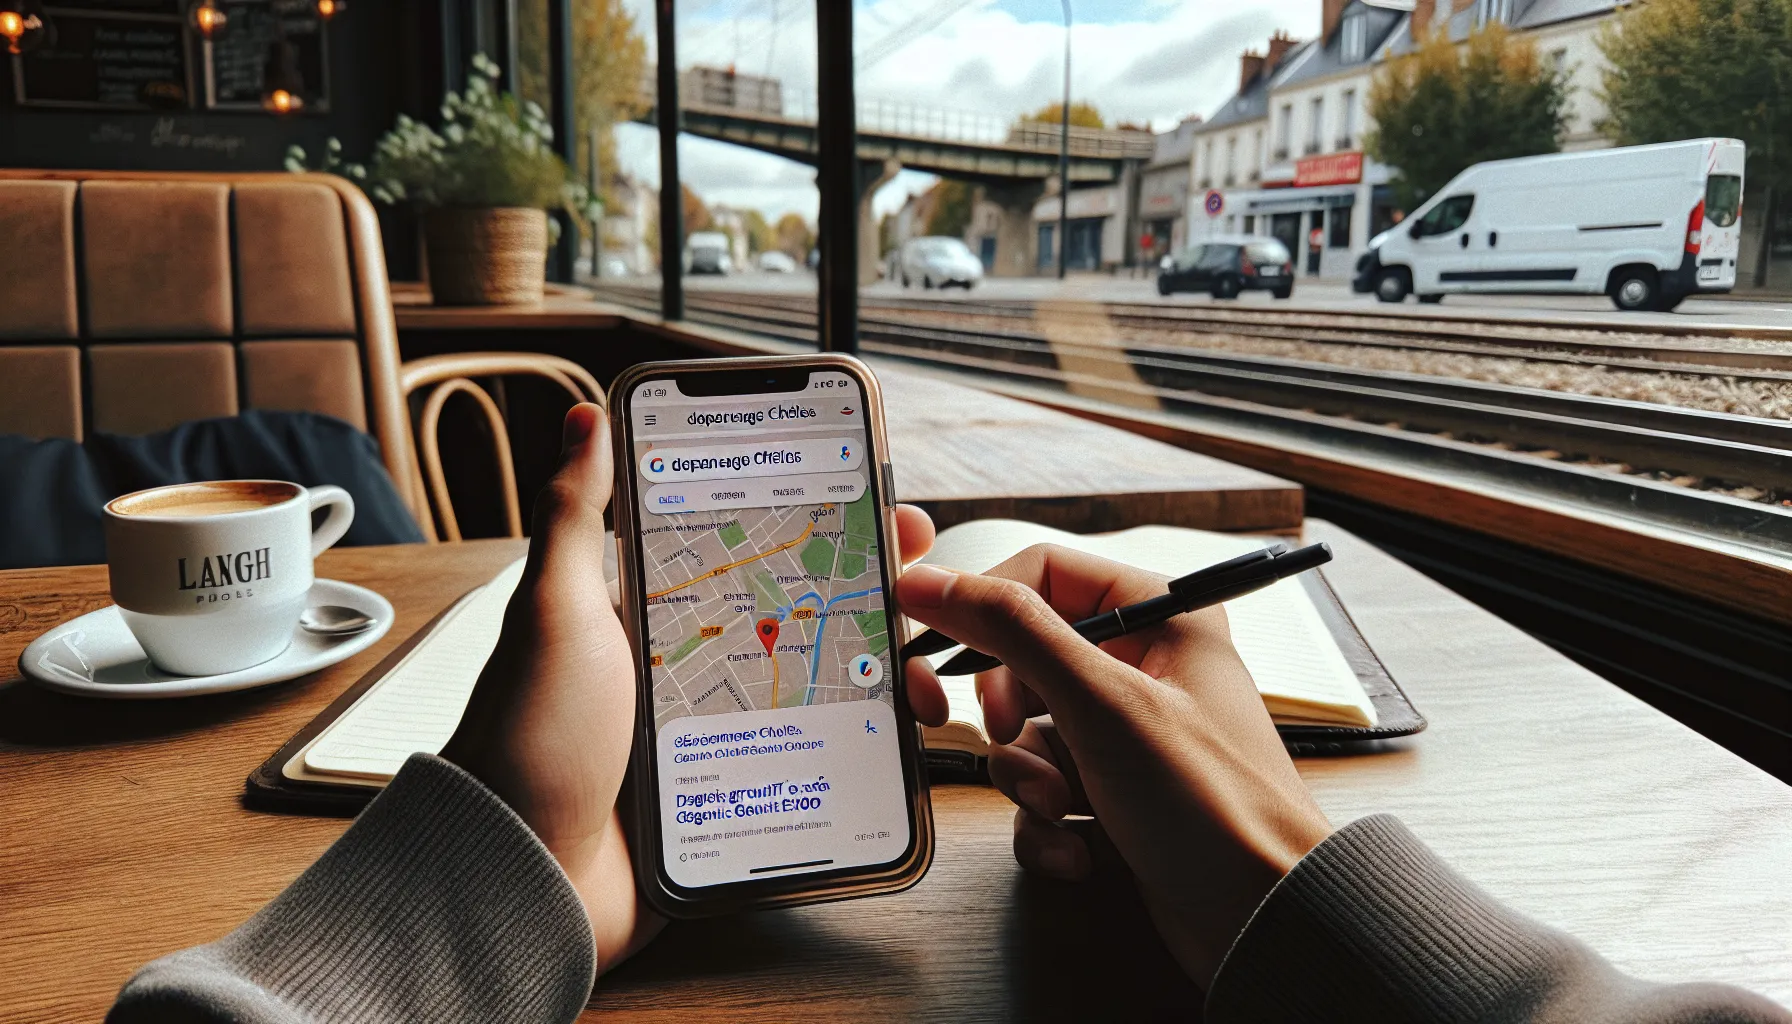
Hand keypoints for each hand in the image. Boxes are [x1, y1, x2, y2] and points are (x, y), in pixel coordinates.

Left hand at [444, 404, 944, 972]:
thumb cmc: (530, 737)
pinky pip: (813, 772)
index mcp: (655, 617)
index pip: (755, 552)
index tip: (877, 502)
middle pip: (805, 620)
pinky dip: (861, 758)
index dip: (818, 525)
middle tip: (924, 584)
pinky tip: (899, 747)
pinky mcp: (736, 802)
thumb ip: (575, 515)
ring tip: (919, 682)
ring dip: (880, 683)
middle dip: (871, 599)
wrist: (524, 876)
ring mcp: (720, 740)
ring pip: (823, 697)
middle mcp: (694, 671)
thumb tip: (585, 415)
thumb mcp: (557, 611)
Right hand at [895, 546, 1332, 987]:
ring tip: (1064, 808)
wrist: (1263, 919)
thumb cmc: (1213, 802)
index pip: (1040, 574)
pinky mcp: (1114, 795)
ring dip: (1027, 778)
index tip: (929, 646)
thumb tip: (931, 582)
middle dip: (1007, 713)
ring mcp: (1126, 735)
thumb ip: (1012, 631)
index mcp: (1158, 615)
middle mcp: (1142, 666)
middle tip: (1007, 734)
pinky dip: (1045, 823)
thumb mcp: (1101, 702)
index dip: (981, 606)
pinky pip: (1041, 790)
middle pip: (1021, 658)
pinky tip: (1078, 848)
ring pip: (1024, 733)